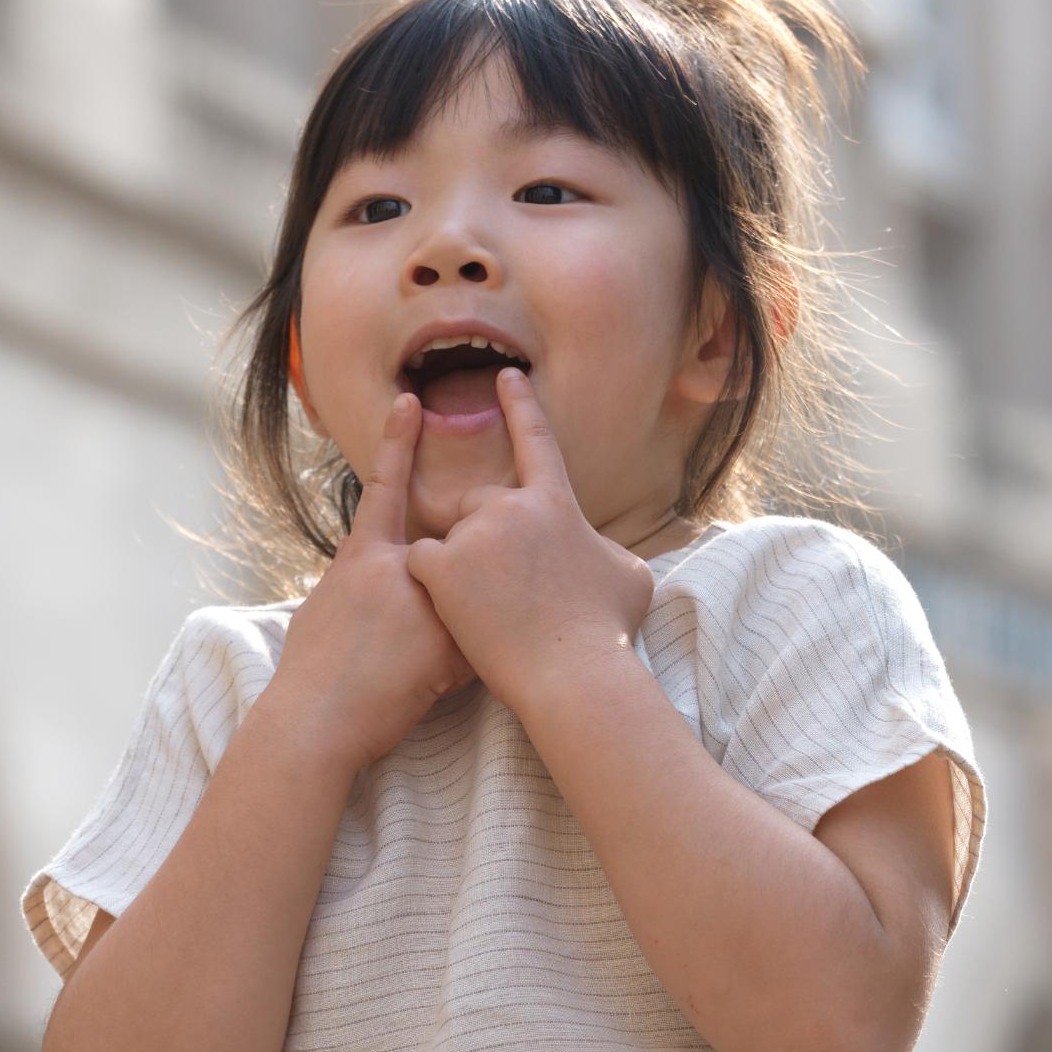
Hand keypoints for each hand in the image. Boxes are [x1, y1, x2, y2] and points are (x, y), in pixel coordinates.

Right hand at [262, 395, 474, 776]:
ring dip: (462, 631)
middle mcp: (398, 570)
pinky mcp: (450, 643)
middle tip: (409, 632)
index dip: (397, 441)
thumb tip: (373, 579)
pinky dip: (466, 666)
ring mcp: (427, 603)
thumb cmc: (311, 673)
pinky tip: (430, 688)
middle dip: (451, 586)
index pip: (382, 487)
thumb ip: (359, 584)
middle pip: (448, 556)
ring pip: (469, 602)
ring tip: (418, 670)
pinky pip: (480, 643)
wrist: (315, 719)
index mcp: (361, 557)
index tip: (413, 400)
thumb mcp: (324, 609)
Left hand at [402, 371, 657, 723]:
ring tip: (489, 611)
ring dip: (460, 566)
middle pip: (479, 501)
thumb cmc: (608, 632)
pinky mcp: (441, 567)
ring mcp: (473, 534)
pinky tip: (458, 611)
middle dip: (483, 534)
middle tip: (505, 588)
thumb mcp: (629, 576)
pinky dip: (433, 585)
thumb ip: (604, 549)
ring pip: (450, 535)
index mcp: (555, 502)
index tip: (505, 377)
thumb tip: (599, 550)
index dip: (520, 405)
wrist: (573, 674)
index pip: (535, 440)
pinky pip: (422, 561)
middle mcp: (511, 506)